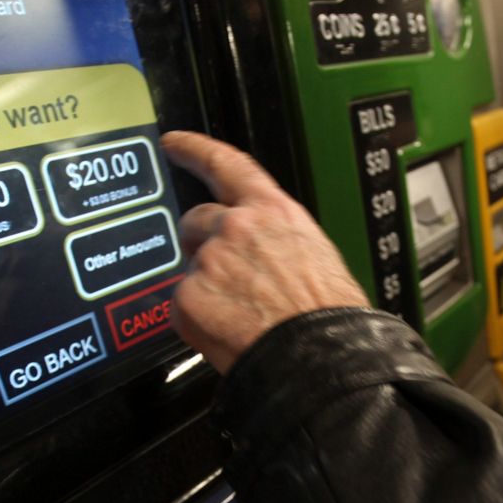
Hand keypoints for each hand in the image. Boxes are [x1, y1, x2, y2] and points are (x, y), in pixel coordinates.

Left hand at [161, 131, 369, 373]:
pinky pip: (183, 307)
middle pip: (196, 222)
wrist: (319, 360)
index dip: (195, 149)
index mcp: (274, 213)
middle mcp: (237, 228)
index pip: (227, 165)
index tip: (173, 142)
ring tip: (241, 316)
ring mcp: (209, 262)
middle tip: (228, 279)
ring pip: (192, 269)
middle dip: (203, 244)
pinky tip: (228, 333)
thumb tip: (266, 256)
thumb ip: (278, 243)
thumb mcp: (318, 259)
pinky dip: (199, 321)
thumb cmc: (329, 318)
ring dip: (206, 287)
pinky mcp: (187, 298)